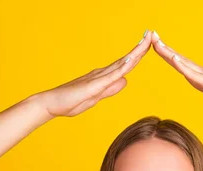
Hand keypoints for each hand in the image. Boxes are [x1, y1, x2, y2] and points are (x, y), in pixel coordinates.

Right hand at [39, 30, 153, 116]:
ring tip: (146, 41)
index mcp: (104, 76)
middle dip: (140, 48)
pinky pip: (110, 76)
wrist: (51, 104)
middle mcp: (102, 73)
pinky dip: (121, 68)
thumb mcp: (96, 96)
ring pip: (121, 64)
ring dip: (134, 53)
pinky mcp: (93, 86)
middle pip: (126, 60)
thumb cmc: (70, 102)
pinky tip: (130, 61)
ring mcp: (98, 78)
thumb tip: (125, 81)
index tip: (149, 45)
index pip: (126, 65)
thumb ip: (110, 89)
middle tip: (152, 35)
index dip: (138, 55)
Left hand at [151, 31, 202, 116]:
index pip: (181, 65)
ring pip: (183, 63)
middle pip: (179, 60)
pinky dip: (181, 65)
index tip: (157, 47)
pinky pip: (193, 74)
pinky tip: (173, 58)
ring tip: (157, 42)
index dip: (169, 56)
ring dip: (169, 53)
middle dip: (164, 49)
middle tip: (152, 36)